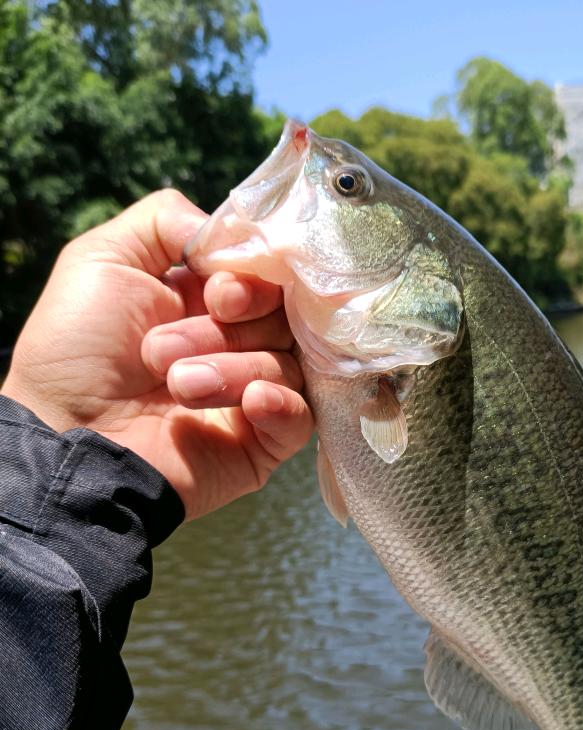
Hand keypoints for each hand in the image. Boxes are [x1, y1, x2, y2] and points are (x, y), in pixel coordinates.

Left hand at [1, 189, 312, 519]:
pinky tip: (251, 403)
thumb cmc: (75, 352)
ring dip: (230, 370)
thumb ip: (165, 220)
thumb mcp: (103, 260)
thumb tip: (235, 234)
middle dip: (228, 329)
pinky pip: (301, 416)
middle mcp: (238, 342)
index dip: (252, 280)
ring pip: (287, 364)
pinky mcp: (264, 442)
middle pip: (282, 317)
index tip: (218, 295)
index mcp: (210, 300)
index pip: (268, 276)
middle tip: (164, 350)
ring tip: (176, 387)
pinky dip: (280, 404)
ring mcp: (253, 394)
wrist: (66, 440)